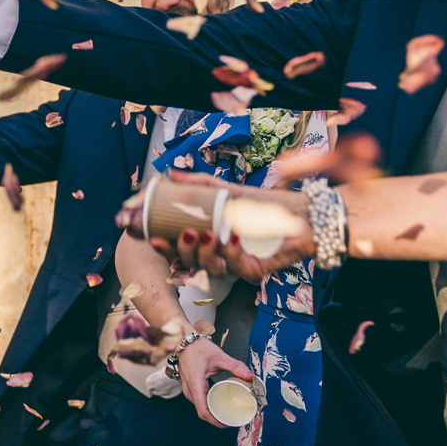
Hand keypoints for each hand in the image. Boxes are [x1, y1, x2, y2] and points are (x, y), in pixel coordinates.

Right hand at [131, 174, 314, 280]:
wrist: (300, 215)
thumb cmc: (264, 205)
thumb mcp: (226, 191)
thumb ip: (198, 184)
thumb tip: (170, 174)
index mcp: (206, 238)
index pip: (174, 244)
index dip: (158, 242)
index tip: (145, 233)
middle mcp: (216, 253)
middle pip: (187, 260)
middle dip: (180, 250)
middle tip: (185, 233)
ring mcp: (232, 264)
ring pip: (208, 267)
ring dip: (203, 253)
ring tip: (207, 234)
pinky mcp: (251, 271)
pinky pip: (235, 267)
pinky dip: (231, 253)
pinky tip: (233, 237)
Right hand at [176, 336, 255, 427]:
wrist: (183, 340)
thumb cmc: (198, 348)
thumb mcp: (219, 356)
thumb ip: (235, 366)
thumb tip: (251, 376)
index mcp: (195, 386)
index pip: (204, 412)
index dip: (217, 422)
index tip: (230, 423)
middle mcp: (190, 391)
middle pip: (203, 412)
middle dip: (219, 419)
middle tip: (235, 419)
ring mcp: (188, 390)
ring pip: (201, 408)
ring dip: (214, 413)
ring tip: (230, 413)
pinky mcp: (190, 387)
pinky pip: (200, 402)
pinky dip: (210, 406)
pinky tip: (220, 405)